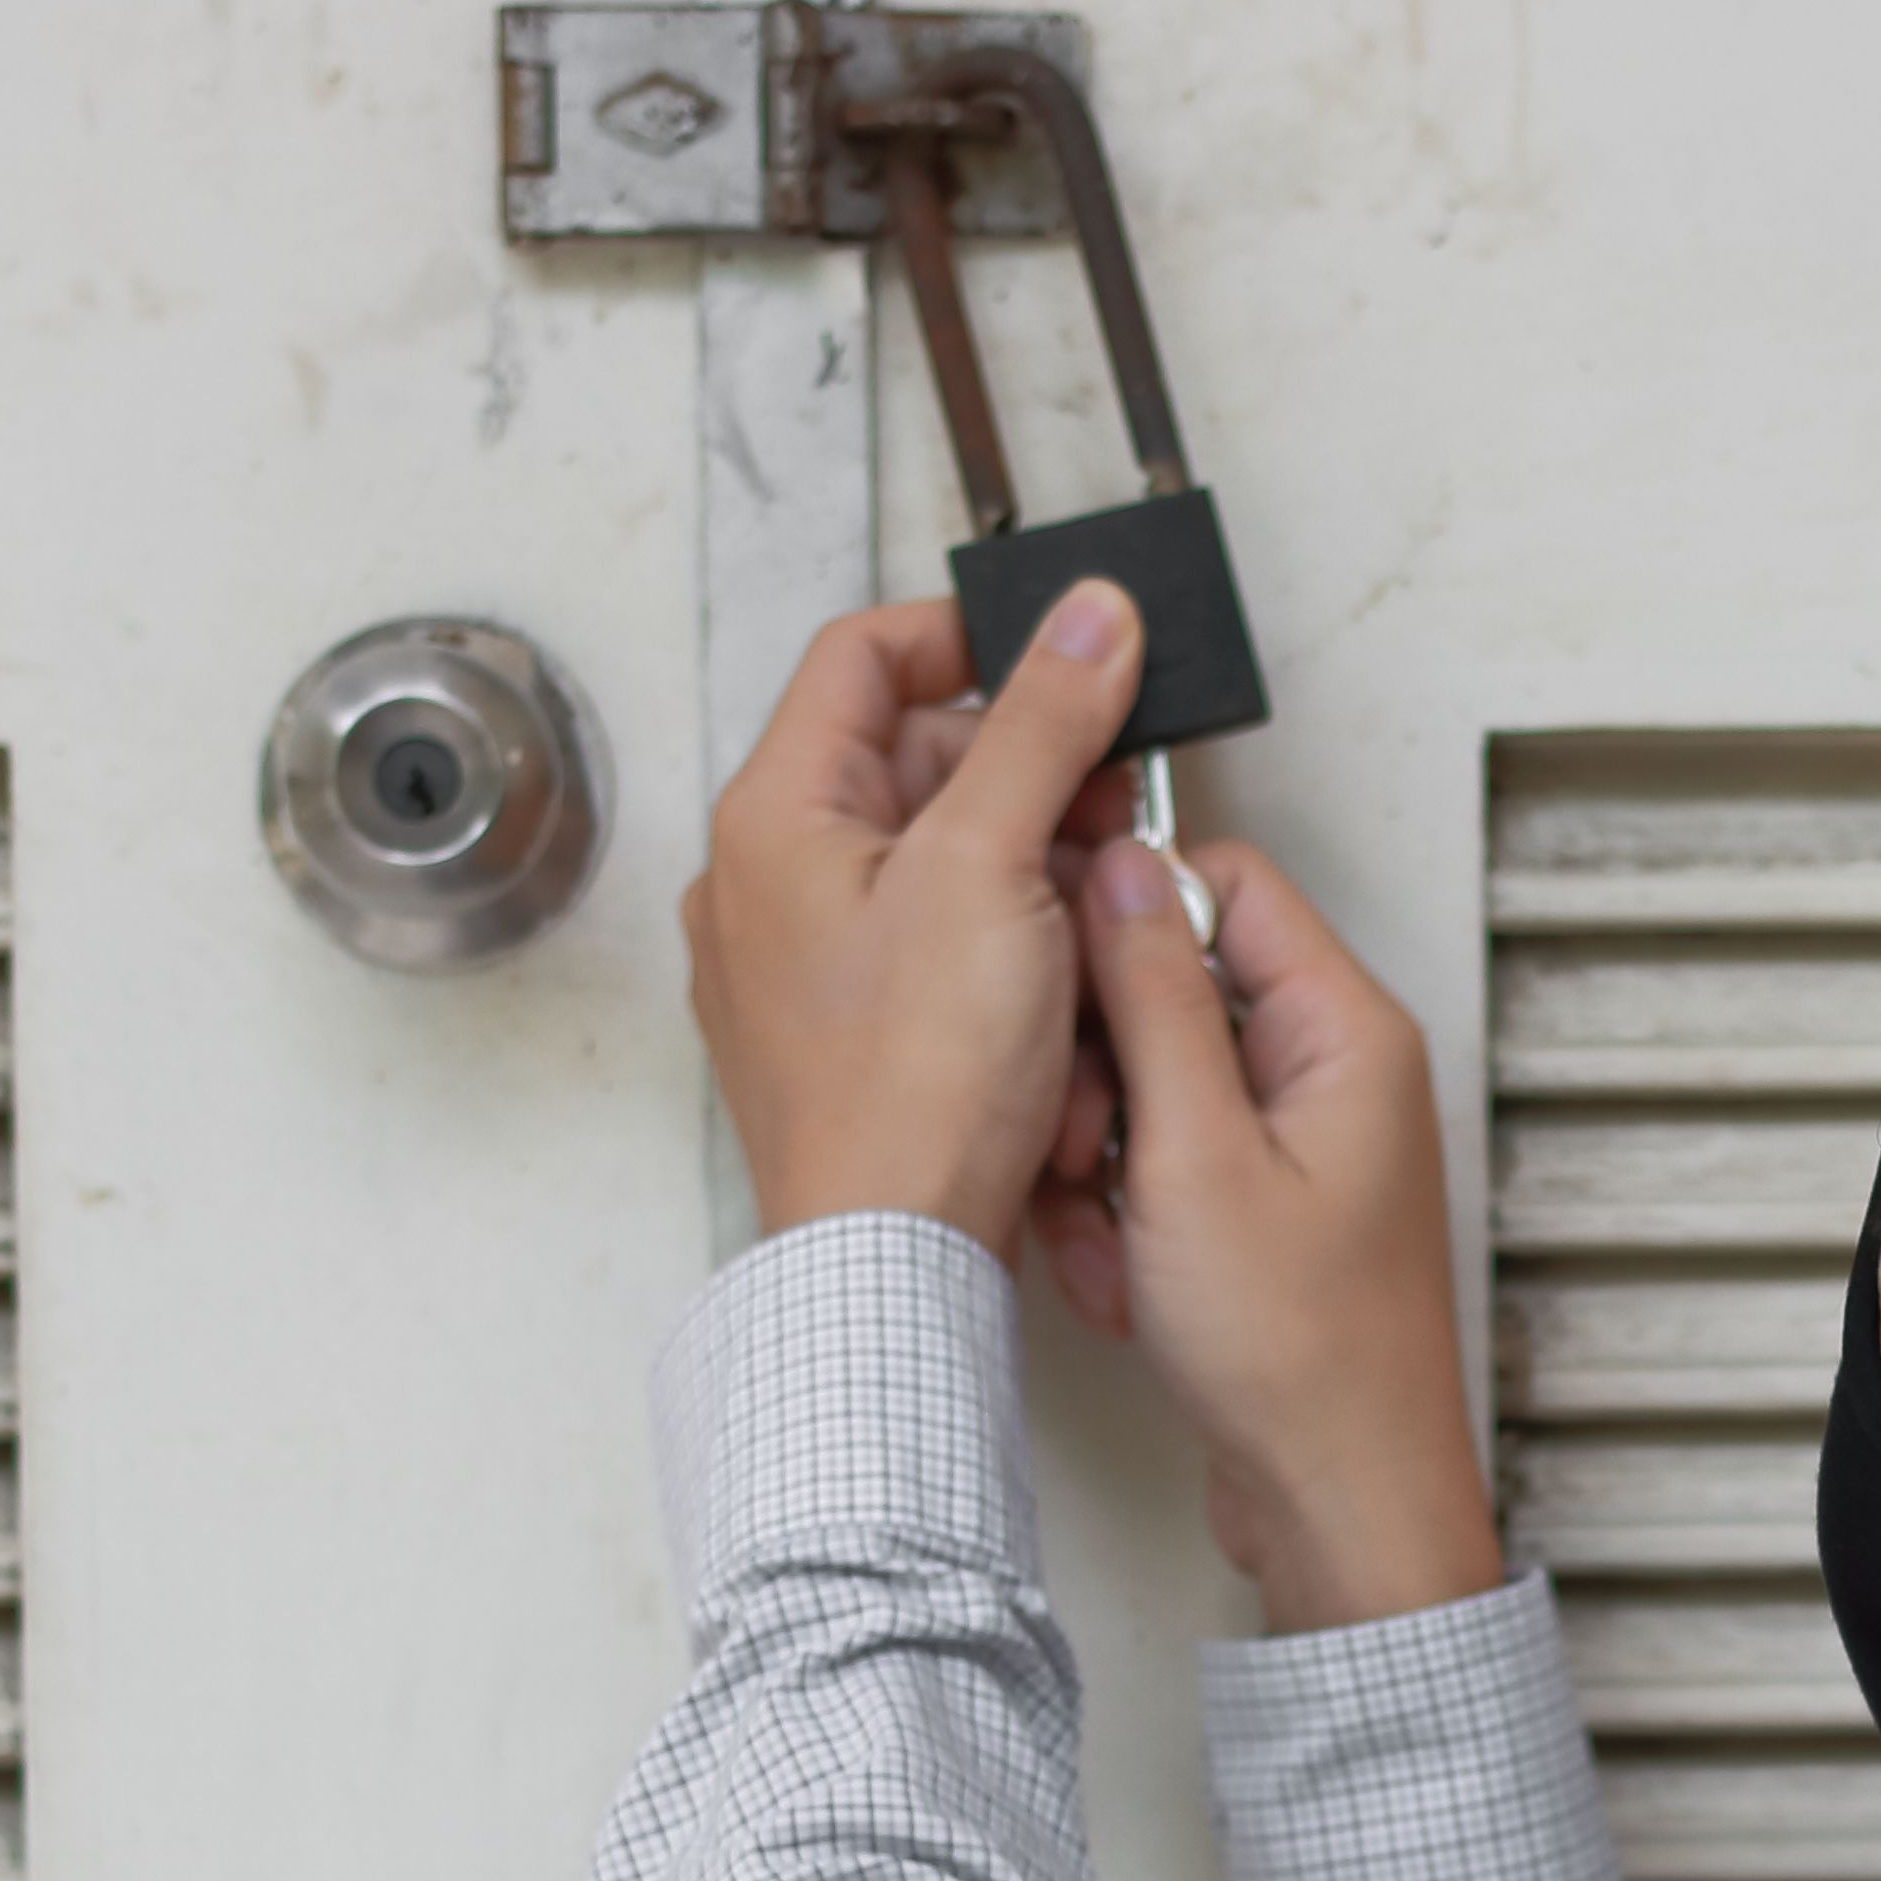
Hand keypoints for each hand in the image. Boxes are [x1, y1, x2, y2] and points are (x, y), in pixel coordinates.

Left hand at [684, 588, 1142, 1252]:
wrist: (892, 1264)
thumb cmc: (916, 1085)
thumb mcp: (995, 865)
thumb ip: (1044, 725)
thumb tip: (1091, 615)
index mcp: (773, 816)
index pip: (863, 657)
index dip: (973, 639)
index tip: (1070, 665)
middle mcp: (764, 885)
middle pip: (913, 766)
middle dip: (1030, 782)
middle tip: (1116, 816)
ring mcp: (797, 968)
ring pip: (937, 866)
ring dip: (1033, 879)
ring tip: (1096, 932)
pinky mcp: (840, 1040)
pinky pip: (933, 956)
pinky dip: (1005, 959)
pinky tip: (1062, 1004)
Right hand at [1064, 827, 1508, 1631]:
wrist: (1342, 1505)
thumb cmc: (1302, 1359)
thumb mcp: (1196, 1155)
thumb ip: (1154, 999)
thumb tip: (1123, 872)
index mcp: (1344, 1033)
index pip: (1228, 884)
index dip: (1127, 918)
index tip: (1056, 982)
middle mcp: (1334, 1075)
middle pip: (1179, 988)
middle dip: (1103, 1069)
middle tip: (1081, 1148)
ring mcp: (1301, 1147)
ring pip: (1157, 1088)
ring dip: (1103, 1161)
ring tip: (1105, 1241)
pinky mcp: (1266, 1214)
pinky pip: (1167, 1170)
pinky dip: (1127, 1223)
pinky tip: (1123, 1287)